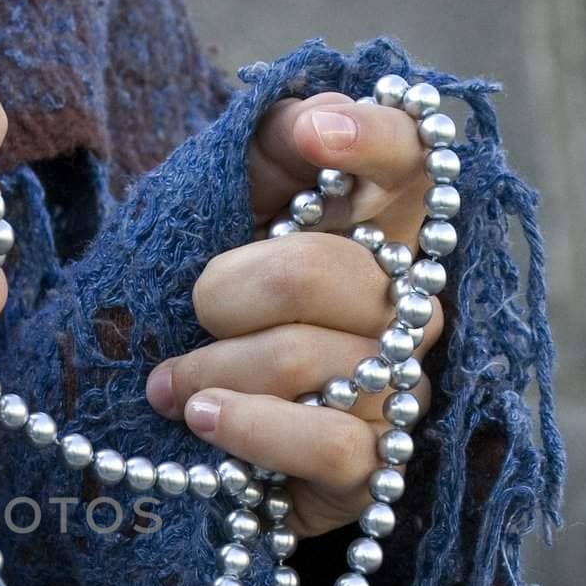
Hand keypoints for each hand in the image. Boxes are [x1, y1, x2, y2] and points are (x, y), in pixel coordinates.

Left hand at [145, 93, 445, 535]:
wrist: (212, 449)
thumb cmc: (223, 326)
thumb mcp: (223, 230)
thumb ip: (262, 160)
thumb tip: (305, 117)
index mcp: (380, 235)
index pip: (417, 164)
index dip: (375, 139)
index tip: (310, 133)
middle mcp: (407, 307)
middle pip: (326, 272)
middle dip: (226, 291)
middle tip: (192, 311)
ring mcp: (399, 388)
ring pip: (309, 360)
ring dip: (212, 370)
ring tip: (169, 385)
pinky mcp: (377, 468)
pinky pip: (329, 443)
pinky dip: (249, 427)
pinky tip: (201, 418)